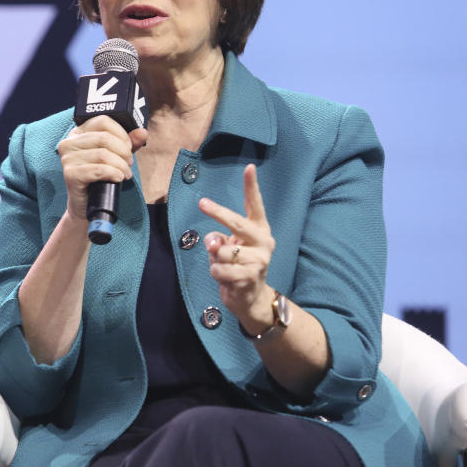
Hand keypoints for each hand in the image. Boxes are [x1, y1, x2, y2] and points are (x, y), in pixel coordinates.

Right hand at [57, 116, 147, 222]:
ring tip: (125, 173)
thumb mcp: (116, 156)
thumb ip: (129, 143)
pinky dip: (113, 174)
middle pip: (104, 137)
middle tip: (129, 163)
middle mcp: (69, 143)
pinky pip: (98, 170)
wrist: (87, 205)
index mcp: (78, 133)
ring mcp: (67, 159)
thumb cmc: (100, 178)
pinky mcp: (70, 174)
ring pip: (102, 154)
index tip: (129, 147)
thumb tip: (142, 132)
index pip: (102, 121)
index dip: (121, 133)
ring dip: (121, 165)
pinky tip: (118, 178)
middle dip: (123, 151)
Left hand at [199, 164, 276, 327]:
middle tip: (203, 202)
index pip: (255, 205)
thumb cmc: (237, 266)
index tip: (249, 167)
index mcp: (259, 230)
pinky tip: (225, 278)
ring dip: (215, 259)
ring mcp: (260, 259)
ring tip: (224, 267)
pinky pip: (220, 268)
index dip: (252, 186)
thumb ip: (220, 239)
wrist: (251, 299)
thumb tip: (213, 241)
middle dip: (218, 212)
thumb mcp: (228, 248)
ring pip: (222, 250)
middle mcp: (264, 241)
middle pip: (237, 222)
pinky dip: (216, 273)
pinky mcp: (251, 276)